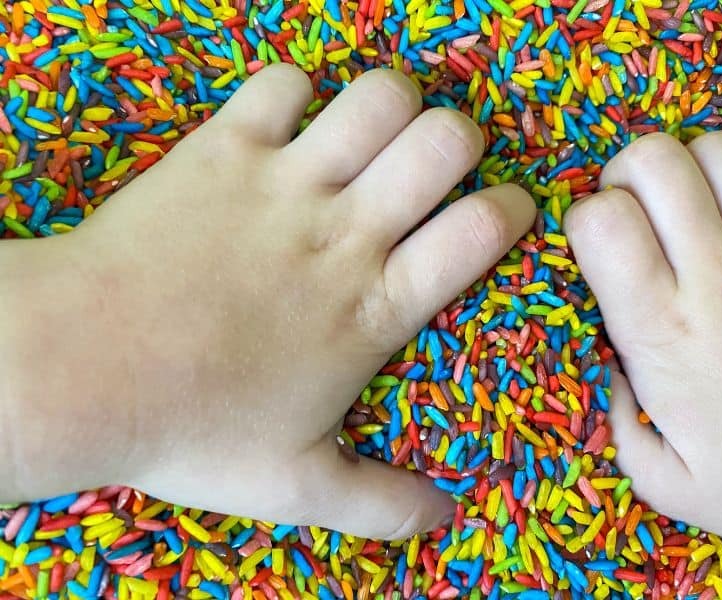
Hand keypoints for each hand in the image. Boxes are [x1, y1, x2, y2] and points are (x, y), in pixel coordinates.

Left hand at [3, 64, 534, 539]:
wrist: (76, 371)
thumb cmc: (191, 428)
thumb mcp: (294, 487)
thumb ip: (380, 504)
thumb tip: (446, 520)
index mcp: (372, 307)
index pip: (480, 232)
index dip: (511, 210)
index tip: (507, 210)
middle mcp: (342, 233)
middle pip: (446, 141)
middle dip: (460, 141)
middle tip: (435, 167)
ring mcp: (283, 183)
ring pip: (378, 97)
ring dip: (391, 106)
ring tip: (373, 136)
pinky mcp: (222, 150)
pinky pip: (282, 84)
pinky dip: (295, 95)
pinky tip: (286, 127)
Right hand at [564, 132, 721, 550]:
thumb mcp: (664, 481)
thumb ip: (615, 423)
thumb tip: (607, 368)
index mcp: (662, 329)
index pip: (600, 220)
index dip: (584, 218)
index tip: (594, 246)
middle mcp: (719, 275)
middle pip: (654, 160)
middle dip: (627, 173)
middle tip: (634, 209)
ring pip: (718, 149)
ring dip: (692, 170)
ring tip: (694, 210)